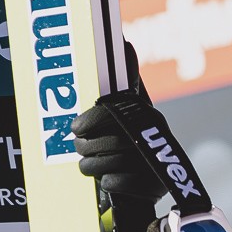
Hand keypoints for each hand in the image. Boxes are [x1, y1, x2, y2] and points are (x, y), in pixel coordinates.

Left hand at [72, 42, 167, 200]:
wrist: (140, 186)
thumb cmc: (123, 141)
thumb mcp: (121, 111)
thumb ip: (122, 82)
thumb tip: (125, 43)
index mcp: (143, 112)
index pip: (108, 112)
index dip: (89, 121)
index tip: (76, 128)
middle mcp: (154, 134)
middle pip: (102, 141)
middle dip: (84, 146)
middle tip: (80, 147)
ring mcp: (156, 162)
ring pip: (104, 163)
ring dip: (91, 166)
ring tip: (92, 163)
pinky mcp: (154, 187)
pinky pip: (114, 183)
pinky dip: (108, 183)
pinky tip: (112, 179)